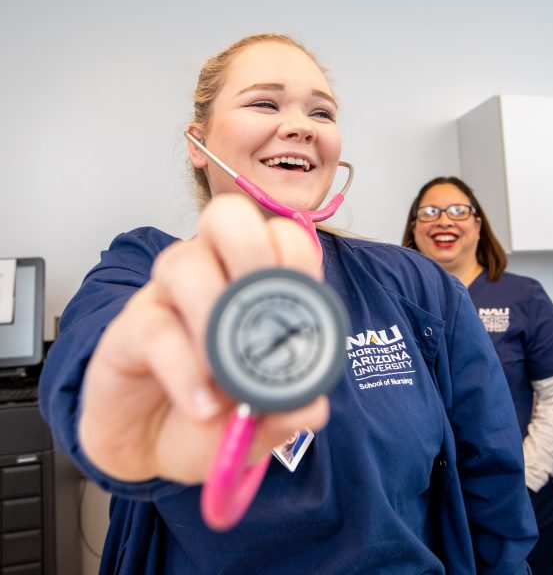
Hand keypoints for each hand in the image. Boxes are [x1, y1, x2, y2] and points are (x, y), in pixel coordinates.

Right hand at [78, 194, 329, 483]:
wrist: (150, 451)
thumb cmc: (211, 418)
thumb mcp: (260, 422)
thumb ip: (288, 412)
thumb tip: (312, 406)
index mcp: (253, 284)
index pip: (281, 235)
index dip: (299, 260)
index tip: (305, 312)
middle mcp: (209, 275)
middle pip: (228, 216)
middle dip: (254, 251)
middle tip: (264, 312)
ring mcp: (165, 297)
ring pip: (184, 262)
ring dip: (214, 316)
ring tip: (227, 379)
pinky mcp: (127, 330)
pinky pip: (153, 329)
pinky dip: (184, 370)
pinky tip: (203, 405)